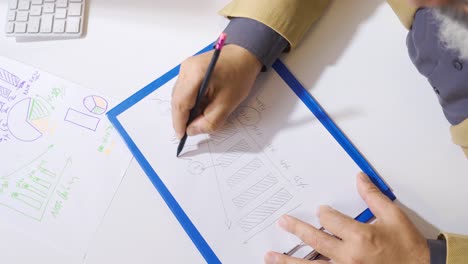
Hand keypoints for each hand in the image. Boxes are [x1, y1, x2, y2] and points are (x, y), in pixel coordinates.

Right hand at [171, 44, 261, 138]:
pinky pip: (184, 89)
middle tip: (190, 130)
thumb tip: (191, 130)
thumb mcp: (227, 104)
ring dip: (186, 109)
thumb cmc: (239, 76)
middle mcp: (186, 68)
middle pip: (177, 99)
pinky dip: (189, 101)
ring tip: (198, 118)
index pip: (181, 103)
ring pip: (179, 95)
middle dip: (182, 117)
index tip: (181, 136)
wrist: (245, 55)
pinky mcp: (189, 69)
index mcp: (195, 74)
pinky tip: (200, 106)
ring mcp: (186, 67)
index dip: (179, 122)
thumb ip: (209, 121)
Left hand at [265, 173, 429, 263]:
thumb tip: (359, 179)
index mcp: (361, 236)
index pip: (331, 220)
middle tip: (282, 222)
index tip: (321, 211)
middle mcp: (349, 256)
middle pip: (315, 240)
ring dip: (288, 260)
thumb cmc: (408, 248)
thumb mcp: (394, 217)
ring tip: (271, 256)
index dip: (324, 213)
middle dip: (296, 230)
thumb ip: (374, 197)